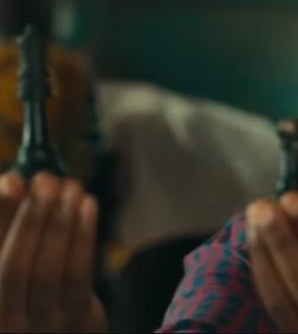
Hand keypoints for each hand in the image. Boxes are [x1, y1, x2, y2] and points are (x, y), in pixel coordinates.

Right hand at [0, 172, 106, 332]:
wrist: (56, 327)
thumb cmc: (27, 287)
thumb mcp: (10, 255)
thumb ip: (7, 222)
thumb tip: (14, 182)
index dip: (0, 216)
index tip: (13, 181)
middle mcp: (3, 322)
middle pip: (13, 268)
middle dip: (32, 218)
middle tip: (47, 179)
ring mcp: (39, 326)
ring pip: (48, 272)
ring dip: (62, 221)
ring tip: (71, 186)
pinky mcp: (76, 323)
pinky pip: (78, 276)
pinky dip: (84, 236)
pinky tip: (89, 204)